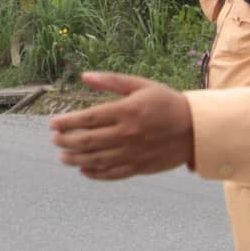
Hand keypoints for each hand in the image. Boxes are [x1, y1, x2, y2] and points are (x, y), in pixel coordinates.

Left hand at [49, 72, 192, 179]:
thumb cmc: (166, 102)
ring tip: (63, 157)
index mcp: (126, 111)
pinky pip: (112, 174)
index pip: (88, 119)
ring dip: (76, 159)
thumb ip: (111, 81)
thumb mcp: (141, 85)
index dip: (68, 123)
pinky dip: (95, 174)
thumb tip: (84, 76)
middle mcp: (127, 134)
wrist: (195, 128)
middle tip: (54, 140)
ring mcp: (132, 153)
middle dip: (66, 141)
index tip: (54, 124)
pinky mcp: (139, 167)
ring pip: (97, 159)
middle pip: (88, 141)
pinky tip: (84, 170)